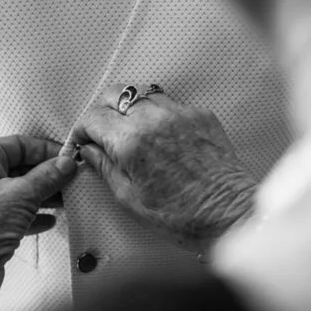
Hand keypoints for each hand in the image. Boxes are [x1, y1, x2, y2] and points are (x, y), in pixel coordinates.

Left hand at [0, 135, 76, 310]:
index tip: (68, 157)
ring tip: (67, 199)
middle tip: (72, 179)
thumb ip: (46, 177)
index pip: (16, 145)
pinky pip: (16, 214)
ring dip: (44, 195)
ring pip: (20, 192)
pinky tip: (51, 221)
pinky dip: (34, 215)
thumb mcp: (20, 196)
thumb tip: (65, 164)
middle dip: (47, 174)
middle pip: (19, 168)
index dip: (44, 149)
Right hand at [71, 85, 256, 253]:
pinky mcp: (200, 114)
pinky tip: (160, 138)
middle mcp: (154, 120)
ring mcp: (179, 113)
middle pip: (114, 93)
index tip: (83, 141)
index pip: (93, 117)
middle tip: (101, 132)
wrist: (228, 214)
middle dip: (102, 110)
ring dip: (130, 109)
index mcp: (131, 142)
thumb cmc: (181, 216)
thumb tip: (89, 151)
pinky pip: (169, 104)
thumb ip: (105, 167)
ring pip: (141, 94)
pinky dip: (157, 116)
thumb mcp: (129, 198)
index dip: (82, 129)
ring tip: (131, 133)